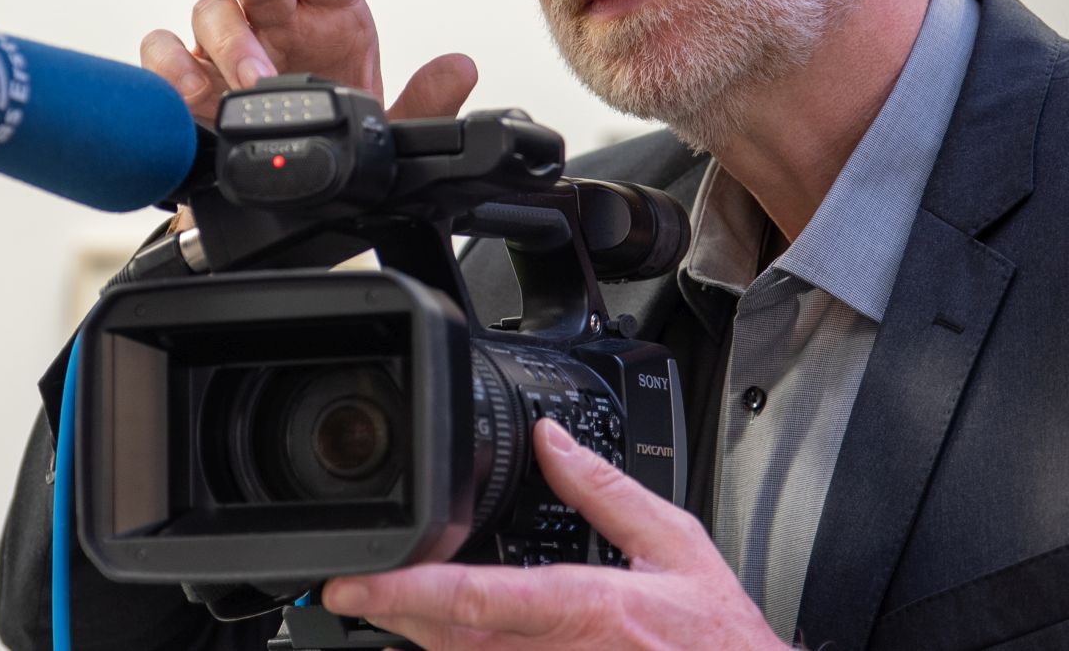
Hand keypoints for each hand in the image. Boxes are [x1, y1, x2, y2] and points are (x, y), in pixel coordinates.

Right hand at [139, 0, 476, 123]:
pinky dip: (170, 68)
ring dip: (226, 39)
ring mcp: (225, 50)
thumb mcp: (390, 131)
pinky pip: (164, 56)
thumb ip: (426, 102)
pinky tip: (189, 88)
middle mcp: (273, 22)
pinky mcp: (188, 83)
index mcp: (328, 17)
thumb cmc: (334, 141)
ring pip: (211, 13)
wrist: (289, 195)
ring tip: (251, 79)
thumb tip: (461, 68)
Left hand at [320, 419, 786, 650]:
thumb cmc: (719, 638)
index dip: (404, 592)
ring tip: (384, 600)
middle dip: (392, 611)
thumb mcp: (676, 544)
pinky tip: (441, 629)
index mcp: (586, 610)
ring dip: (418, 634)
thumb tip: (552, 439)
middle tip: (349, 583)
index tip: (350, 586)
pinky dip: (460, 649)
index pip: (476, 600)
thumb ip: (606, 490)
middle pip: (446, 639)